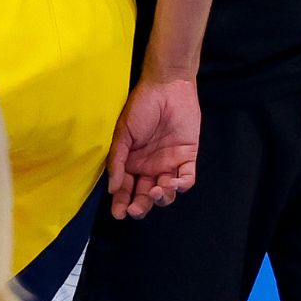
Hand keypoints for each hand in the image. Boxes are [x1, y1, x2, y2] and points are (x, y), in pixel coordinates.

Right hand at [104, 77, 199, 219]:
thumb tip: (112, 189)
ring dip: (161, 197)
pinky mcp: (187, 158)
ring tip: (156, 190)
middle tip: (136, 209)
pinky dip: (181, 185)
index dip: (121, 203)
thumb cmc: (141, 107)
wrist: (167, 86)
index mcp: (131, 163)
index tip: (118, 213)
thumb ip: (117, 160)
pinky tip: (173, 183)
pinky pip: (186, 179)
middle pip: (145, 196)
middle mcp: (149, 168)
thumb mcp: (123, 133)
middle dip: (140, 206)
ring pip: (166, 192)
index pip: (126, 189)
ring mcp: (169, 164)